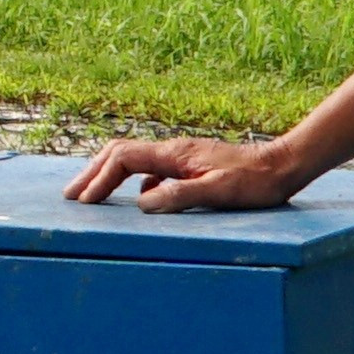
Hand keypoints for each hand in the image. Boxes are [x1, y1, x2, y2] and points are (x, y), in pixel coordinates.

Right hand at [65, 132, 306, 213]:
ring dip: (108, 174)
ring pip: (133, 158)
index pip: (123, 160)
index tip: (84, 202)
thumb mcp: (218, 192)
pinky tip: (137, 199)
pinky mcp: (191, 165)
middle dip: (92, 173)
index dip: (100, 180)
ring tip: (92, 194)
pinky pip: (150, 168)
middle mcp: (174, 150)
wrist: (282, 166)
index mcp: (175, 154)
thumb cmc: (255, 182)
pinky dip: (131, 180)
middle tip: (71, 195)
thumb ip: (179, 195)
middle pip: (119, 152)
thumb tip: (142, 203)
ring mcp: (181, 156)